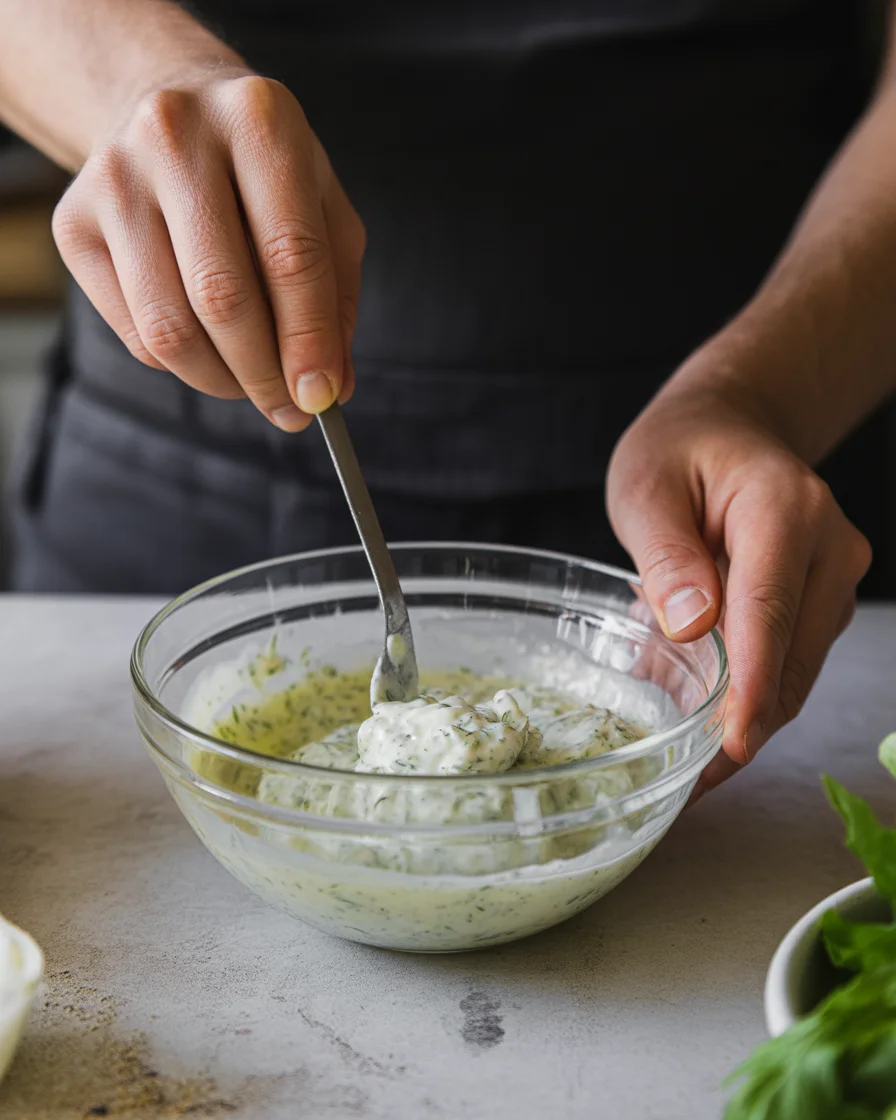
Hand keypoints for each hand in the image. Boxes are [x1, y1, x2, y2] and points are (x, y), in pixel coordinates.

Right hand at [52, 69, 364, 429]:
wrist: (168, 108)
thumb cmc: (261, 172)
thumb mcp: (322, 210)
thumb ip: (336, 296)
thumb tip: (330, 387)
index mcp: (257, 120)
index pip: (290, 254)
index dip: (308, 339)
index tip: (321, 396)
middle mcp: (176, 136)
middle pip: (222, 295)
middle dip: (263, 373)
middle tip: (289, 409)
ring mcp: (114, 178)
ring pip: (169, 325)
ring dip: (220, 380)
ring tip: (250, 386)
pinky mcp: (73, 223)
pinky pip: (134, 332)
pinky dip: (179, 364)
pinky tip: (207, 350)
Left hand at [607, 377, 870, 798]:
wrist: (728, 426)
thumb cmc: (680, 450)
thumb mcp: (646, 487)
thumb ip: (666, 554)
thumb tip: (691, 625)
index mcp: (786, 511)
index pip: (771, 612)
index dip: (751, 688)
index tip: (731, 747)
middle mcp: (830, 547)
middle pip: (793, 656)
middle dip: (744, 724)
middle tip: (687, 782)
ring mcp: (835, 576)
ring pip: (797, 670)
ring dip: (745, 716)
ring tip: (686, 760)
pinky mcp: (824, 599)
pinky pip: (790, 660)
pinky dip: (749, 692)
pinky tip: (700, 712)